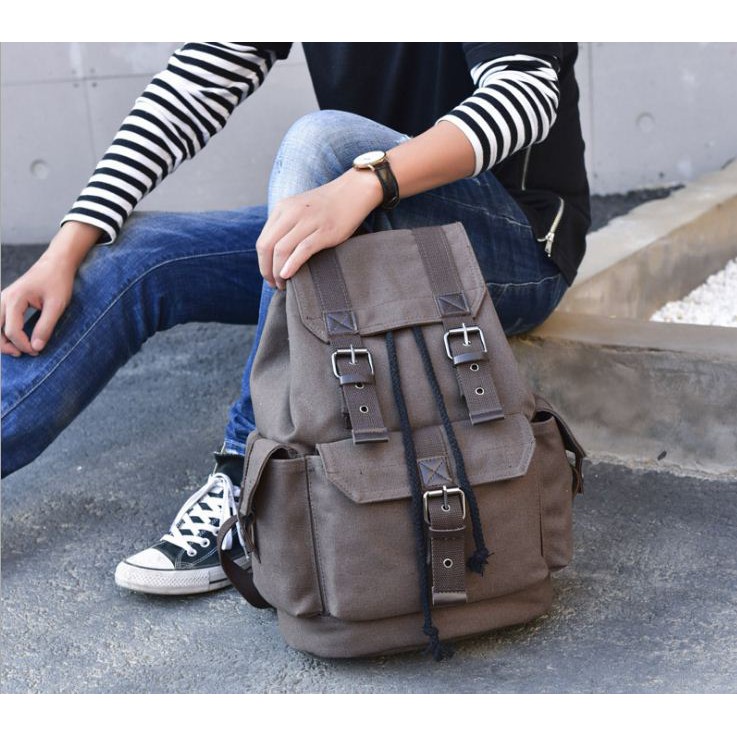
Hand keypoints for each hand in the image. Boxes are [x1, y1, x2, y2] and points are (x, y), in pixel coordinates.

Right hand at [1, 222, 100, 355]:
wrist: (56, 264)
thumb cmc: (58, 282)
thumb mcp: (56, 305)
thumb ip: (46, 326)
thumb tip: (36, 347)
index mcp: (15, 299)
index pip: (12, 330)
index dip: (23, 345)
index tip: (37, 351)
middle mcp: (4, 298)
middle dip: (6, 346)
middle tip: (23, 354)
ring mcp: (3, 299)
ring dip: (2, 340)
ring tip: (18, 350)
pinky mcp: (7, 301)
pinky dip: (3, 331)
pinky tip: (15, 339)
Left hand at [256, 168, 382, 289]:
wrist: (353, 191)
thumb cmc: (327, 206)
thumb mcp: (299, 209)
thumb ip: (286, 225)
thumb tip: (275, 253)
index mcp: (282, 208)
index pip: (263, 241)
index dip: (262, 263)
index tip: (269, 276)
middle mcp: (291, 213)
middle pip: (267, 246)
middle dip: (267, 270)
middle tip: (273, 285)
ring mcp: (308, 221)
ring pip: (282, 250)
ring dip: (277, 272)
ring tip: (282, 285)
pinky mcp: (324, 231)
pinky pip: (302, 250)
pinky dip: (292, 264)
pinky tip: (288, 275)